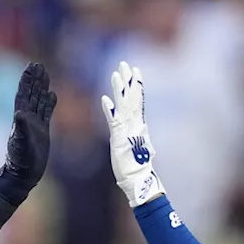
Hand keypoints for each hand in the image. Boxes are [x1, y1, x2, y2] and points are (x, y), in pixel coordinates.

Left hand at [0, 62, 56, 203]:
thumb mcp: (20, 144)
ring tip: (44, 74)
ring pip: (39, 101)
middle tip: (37, 65)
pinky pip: (47, 113)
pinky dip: (49, 103)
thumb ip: (20, 128)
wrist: (23, 175)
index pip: (24, 95)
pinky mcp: (42, 132)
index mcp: (21, 118)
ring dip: (41, 88)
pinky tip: (52, 95)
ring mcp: (35, 125)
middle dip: (34, 80)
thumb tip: (20, 113)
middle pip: (31, 94)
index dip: (26, 81)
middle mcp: (27, 119)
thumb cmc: (19, 161)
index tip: (30, 67)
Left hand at [101, 60, 164, 206]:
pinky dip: (109, 109)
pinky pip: (113, 120)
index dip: (137, 85)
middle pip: (132, 98)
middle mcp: (135, 124)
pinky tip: (105, 98)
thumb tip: (138, 130)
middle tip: (125, 64)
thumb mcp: (135, 146)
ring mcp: (128, 130)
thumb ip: (134, 135)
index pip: (137, 101)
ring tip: (116, 73)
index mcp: (139, 125)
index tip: (136, 71)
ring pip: (124, 104)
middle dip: (128, 80)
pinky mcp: (119, 138)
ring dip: (120, 89)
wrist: (137, 179)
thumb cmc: (136, 167)